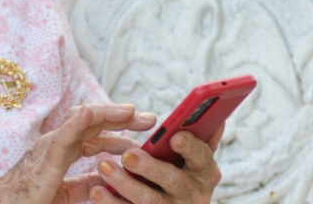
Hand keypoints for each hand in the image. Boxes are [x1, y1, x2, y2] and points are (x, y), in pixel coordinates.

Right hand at [0, 103, 157, 203]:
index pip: (95, 135)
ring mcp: (50, 147)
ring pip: (81, 122)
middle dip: (122, 118)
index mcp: (62, 151)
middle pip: (94, 123)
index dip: (119, 130)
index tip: (142, 130)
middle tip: (150, 119)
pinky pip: (62, 137)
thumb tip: (108, 181)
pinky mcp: (44, 159)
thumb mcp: (66, 194)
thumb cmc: (27, 200)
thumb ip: (85, 185)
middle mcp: (56, 143)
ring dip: (108, 113)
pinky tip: (90, 114)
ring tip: (131, 110)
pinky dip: (77, 123)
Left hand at [89, 123, 224, 203]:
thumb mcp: (196, 160)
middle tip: (128, 154)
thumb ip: (202, 138)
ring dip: (124, 185)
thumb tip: (215, 117)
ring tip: (104, 168)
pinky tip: (96, 192)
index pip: (201, 157)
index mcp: (205, 172)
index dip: (190, 147)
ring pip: (149, 201)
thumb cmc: (183, 175)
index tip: (174, 137)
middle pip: (173, 180)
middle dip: (150, 167)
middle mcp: (194, 194)